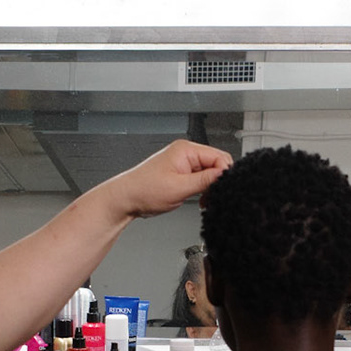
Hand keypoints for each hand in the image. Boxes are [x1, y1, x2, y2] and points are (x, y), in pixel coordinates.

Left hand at [103, 140, 231, 218]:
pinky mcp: (181, 174)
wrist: (126, 199)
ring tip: (203, 201)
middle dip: (217, 182)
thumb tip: (225, 175)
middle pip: (216, 164)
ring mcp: (183, 163)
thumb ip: (205, 180)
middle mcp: (186, 153)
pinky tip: (199, 200)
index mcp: (186, 150)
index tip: (222, 189)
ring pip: (209, 173)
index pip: (219, 157)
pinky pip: (200, 179)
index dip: (224, 174)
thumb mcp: (180, 188)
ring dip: (209, 188)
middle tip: (212, 197)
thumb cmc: (144, 190)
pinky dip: (203, 190)